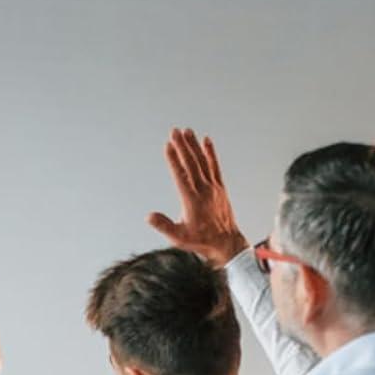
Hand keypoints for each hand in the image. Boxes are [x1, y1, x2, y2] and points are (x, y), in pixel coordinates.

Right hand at [147, 128, 248, 267]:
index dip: (174, 160)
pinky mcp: (219, 187)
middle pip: (191, 164)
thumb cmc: (200, 241)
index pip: (181, 176)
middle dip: (182, 146)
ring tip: (187, 131)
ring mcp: (213, 187)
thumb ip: (163, 225)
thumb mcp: (178, 237)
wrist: (226, 243)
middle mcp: (204, 190)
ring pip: (202, 162)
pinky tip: (205, 140)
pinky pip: (214, 166)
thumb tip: (148, 216)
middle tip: (174, 131)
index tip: (168, 145)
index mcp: (192, 201)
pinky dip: (210, 153)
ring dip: (194, 146)